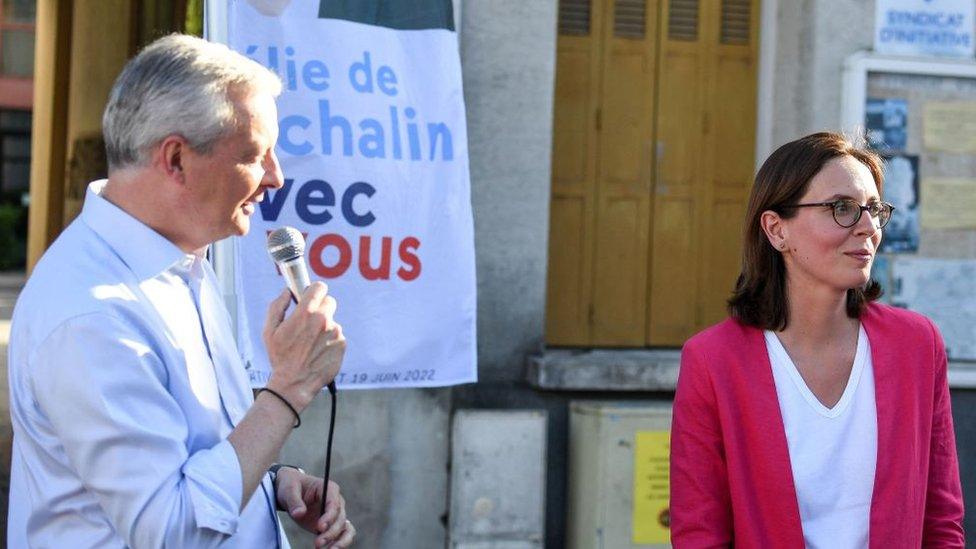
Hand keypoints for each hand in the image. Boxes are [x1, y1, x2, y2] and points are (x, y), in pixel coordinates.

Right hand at [263, 283, 345, 409]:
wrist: (294, 383)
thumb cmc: (280, 357)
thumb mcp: (269, 330)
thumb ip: (277, 306)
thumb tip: (287, 292)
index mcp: (305, 313)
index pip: (319, 287)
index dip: (313, 291)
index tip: (310, 296)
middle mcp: (323, 320)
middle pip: (329, 301)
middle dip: (320, 308)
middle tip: (309, 321)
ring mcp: (335, 332)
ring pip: (332, 321)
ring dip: (324, 327)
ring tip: (311, 343)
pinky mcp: (342, 344)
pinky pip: (337, 335)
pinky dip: (330, 340)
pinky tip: (318, 351)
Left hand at [275, 468, 354, 546]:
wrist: (291, 491)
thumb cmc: (291, 486)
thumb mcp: (289, 490)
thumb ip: (294, 501)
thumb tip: (299, 514)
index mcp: (330, 488)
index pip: (334, 503)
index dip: (329, 517)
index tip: (319, 528)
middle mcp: (337, 501)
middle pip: (340, 518)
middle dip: (331, 533)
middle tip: (317, 544)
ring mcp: (335, 514)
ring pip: (345, 528)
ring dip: (341, 541)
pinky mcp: (332, 524)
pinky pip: (342, 534)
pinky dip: (339, 543)